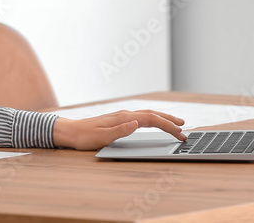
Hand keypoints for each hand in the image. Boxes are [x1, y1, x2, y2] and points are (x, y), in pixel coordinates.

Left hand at [52, 109, 186, 149]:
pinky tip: (154, 123)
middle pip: (152, 114)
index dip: (167, 125)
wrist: (70, 132)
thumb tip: (136, 123)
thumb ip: (120, 131)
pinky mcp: (118, 120)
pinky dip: (152, 119)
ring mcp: (121, 116)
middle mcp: (124, 114)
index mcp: (123, 118)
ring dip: (162, 118)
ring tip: (174, 124)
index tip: (180, 132)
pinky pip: (140, 117)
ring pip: (147, 115)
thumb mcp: (101, 137)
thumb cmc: (84, 137)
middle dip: (169, 120)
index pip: (151, 119)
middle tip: (184, 128)